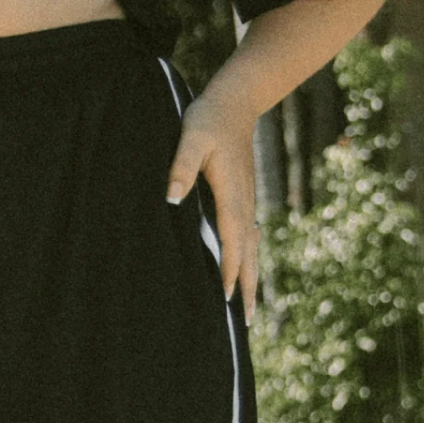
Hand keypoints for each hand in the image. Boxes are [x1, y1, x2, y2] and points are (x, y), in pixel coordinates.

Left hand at [166, 89, 259, 325]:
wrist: (236, 101)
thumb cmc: (208, 119)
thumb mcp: (190, 138)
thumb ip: (180, 167)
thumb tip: (172, 200)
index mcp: (231, 196)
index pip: (232, 241)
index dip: (229, 271)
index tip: (225, 299)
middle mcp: (244, 203)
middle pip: (249, 253)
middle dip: (246, 287)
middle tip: (246, 321)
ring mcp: (246, 201)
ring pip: (252, 247)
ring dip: (250, 277)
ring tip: (249, 307)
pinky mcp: (243, 197)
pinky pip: (249, 236)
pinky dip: (248, 258)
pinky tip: (245, 268)